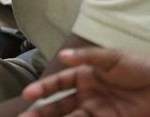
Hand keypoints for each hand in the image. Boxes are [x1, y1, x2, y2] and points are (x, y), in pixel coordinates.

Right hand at [19, 48, 149, 116]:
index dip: (43, 88)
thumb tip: (62, 55)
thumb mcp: (112, 57)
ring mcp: (98, 111)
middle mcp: (87, 95)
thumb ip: (87, 57)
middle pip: (59, 106)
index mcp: (84, 76)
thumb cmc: (139, 67)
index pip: (58, 84)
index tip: (28, 95)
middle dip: (42, 112)